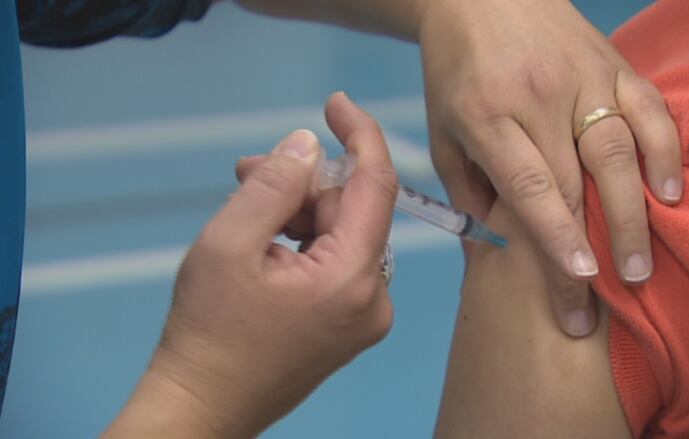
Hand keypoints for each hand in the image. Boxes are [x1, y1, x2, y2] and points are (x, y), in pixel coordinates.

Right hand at [103, 93, 397, 437]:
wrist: (204, 406)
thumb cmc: (208, 333)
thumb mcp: (228, 244)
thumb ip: (275, 185)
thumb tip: (309, 144)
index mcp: (351, 281)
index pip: (376, 186)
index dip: (359, 135)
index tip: (334, 103)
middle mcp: (373, 300)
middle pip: (352, 210)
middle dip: (302, 183)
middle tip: (247, 171)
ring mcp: (364, 317)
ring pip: (342, 235)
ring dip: (298, 212)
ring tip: (246, 209)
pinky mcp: (350, 324)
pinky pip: (338, 262)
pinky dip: (305, 242)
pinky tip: (266, 241)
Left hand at [418, 0, 681, 335]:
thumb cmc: (455, 74)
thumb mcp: (442, 132)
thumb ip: (467, 190)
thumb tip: (494, 248)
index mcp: (487, 116)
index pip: (529, 186)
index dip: (555, 237)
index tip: (578, 282)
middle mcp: (538, 97)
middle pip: (577, 180)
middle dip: (596, 244)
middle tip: (610, 295)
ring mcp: (581, 77)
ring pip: (618, 149)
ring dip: (635, 211)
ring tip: (642, 263)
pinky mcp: (611, 62)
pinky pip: (648, 108)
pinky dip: (664, 150)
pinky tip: (671, 192)